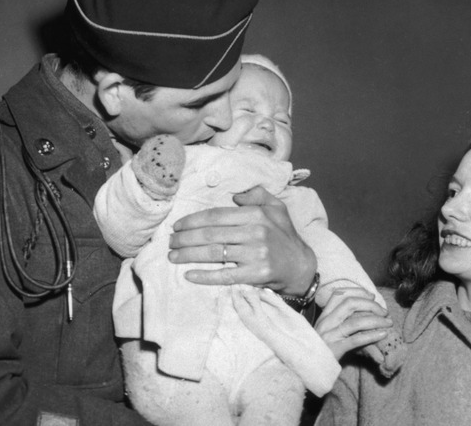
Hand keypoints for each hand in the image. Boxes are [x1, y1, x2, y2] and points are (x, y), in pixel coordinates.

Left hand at [168, 186, 315, 294]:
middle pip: (210, 234)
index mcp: (256, 214)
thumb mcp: (277, 208)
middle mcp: (255, 233)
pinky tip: (189, 275)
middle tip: (170, 242)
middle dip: (185, 238)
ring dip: (188, 255)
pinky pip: (224, 275)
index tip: (177, 226)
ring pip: (213, 253)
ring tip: (173, 256)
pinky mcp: (255, 275)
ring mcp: (255, 255)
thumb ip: (257, 195)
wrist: (301, 266)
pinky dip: (205, 276)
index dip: (192, 220)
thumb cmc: (284, 235)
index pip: (216, 216)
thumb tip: (235, 195)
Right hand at [315, 288, 393, 360]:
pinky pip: (356, 340)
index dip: (357, 292)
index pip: (339, 294)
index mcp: (324, 315)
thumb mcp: (328, 331)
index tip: (371, 296)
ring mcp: (330, 335)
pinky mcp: (335, 349)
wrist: (307, 369)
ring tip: (388, 323)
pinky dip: (372, 335)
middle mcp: (326, 322)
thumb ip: (342, 321)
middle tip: (384, 311)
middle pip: (350, 303)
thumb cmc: (322, 349)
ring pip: (355, 322)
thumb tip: (368, 313)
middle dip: (370, 305)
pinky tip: (382, 334)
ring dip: (376, 320)